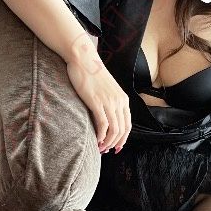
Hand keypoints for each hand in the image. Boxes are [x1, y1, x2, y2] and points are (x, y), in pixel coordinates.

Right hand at [66, 32, 131, 153]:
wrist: (83, 59)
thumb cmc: (91, 74)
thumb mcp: (106, 90)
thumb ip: (110, 103)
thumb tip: (106, 118)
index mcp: (123, 99)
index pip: (128, 125)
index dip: (123, 139)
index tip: (116, 147)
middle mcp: (119, 101)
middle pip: (122, 130)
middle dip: (115, 143)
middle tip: (107, 151)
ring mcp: (109, 102)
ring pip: (114, 130)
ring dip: (108, 142)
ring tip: (101, 148)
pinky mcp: (97, 102)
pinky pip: (103, 124)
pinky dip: (101, 135)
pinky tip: (96, 140)